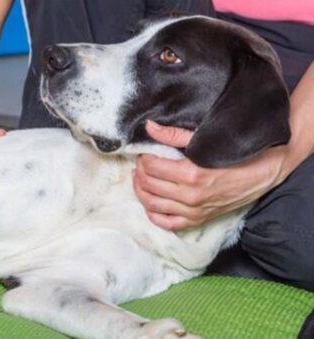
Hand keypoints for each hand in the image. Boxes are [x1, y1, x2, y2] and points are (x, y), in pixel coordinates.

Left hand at [133, 120, 286, 229]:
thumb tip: (149, 127)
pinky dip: (154, 214)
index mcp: (192, 173)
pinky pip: (168, 223)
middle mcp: (191, 196)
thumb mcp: (207, 139)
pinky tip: (151, 203)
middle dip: (140, 172)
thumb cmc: (239, 153)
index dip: (143, 158)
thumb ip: (174, 135)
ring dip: (141, 191)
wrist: (267, 171)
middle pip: (149, 185)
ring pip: (152, 205)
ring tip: (141, 179)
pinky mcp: (199, 219)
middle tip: (141, 163)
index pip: (151, 167)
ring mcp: (194, 210)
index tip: (145, 152)